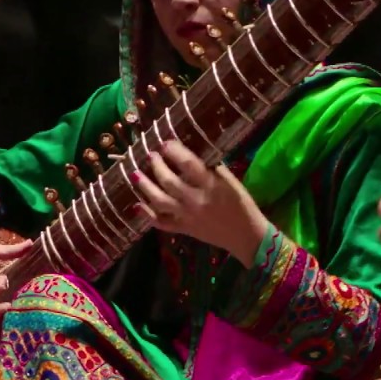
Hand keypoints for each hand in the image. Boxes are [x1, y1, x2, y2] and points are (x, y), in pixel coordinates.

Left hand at [132, 140, 269, 263]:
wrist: (245, 236)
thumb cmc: (242, 204)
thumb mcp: (231, 182)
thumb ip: (212, 169)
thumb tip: (191, 154)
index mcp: (210, 185)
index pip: (188, 164)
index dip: (174, 151)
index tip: (165, 143)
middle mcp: (195, 200)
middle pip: (168, 181)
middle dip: (157, 166)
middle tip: (151, 155)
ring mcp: (187, 216)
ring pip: (159, 201)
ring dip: (145, 186)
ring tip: (135, 174)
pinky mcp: (184, 229)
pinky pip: (161, 223)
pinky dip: (147, 215)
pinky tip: (137, 205)